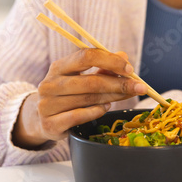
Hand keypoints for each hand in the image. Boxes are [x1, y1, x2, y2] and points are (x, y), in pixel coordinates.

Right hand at [12, 49, 146, 148]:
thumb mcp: (82, 77)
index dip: (110, 61)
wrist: (42, 119)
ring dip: (112, 97)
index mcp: (58, 67)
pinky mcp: (50, 124)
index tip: (130, 69)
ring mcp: (48, 105)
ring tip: (124, 95)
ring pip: (89, 99)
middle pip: (91, 81)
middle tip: (140, 87)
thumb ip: (103, 67)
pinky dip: (97, 111)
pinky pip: (80, 116)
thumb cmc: (68, 94)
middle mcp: (50, 84)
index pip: (86, 56)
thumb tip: (124, 56)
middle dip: (119, 83)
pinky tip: (105, 107)